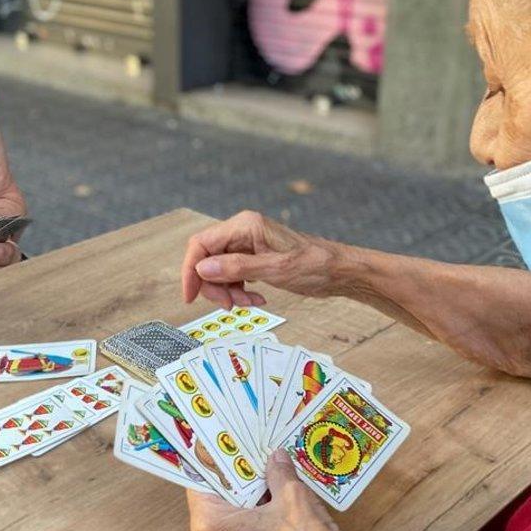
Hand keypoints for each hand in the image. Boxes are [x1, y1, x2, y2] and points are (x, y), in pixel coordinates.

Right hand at [182, 211, 341, 307]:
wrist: (340, 271)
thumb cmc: (315, 265)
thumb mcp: (275, 269)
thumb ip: (237, 268)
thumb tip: (203, 269)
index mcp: (245, 225)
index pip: (201, 244)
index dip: (191, 270)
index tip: (191, 296)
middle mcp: (243, 230)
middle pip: (208, 259)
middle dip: (214, 285)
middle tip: (229, 305)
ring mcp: (248, 244)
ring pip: (219, 270)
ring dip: (228, 291)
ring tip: (250, 303)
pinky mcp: (255, 257)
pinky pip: (234, 274)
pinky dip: (240, 290)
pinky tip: (257, 298)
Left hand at [188, 449, 344, 530]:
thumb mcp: (294, 503)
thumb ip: (282, 475)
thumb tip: (277, 457)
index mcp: (212, 521)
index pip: (201, 475)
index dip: (214, 450)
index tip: (223, 428)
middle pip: (222, 486)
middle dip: (241, 463)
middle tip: (253, 435)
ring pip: (240, 501)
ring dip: (256, 481)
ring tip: (271, 453)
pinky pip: (253, 517)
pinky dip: (266, 500)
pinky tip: (282, 480)